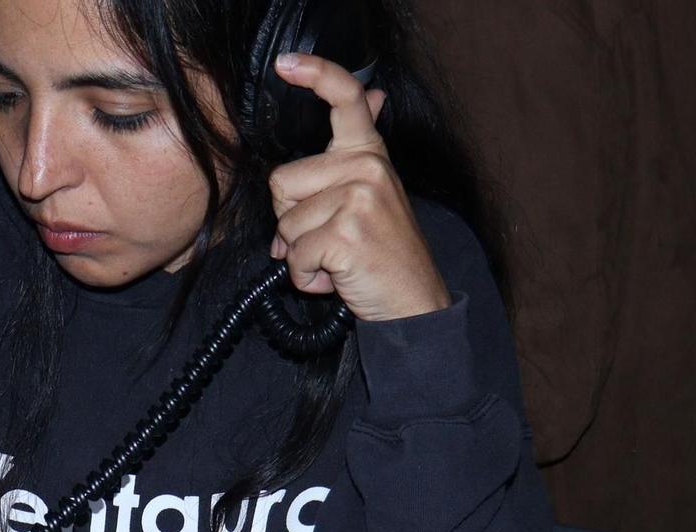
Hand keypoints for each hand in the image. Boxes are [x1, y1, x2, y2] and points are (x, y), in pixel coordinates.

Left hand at [268, 52, 451, 322]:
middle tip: (329, 238)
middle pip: (281, 181)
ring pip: (285, 223)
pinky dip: (306, 277)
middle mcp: (367, 167)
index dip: (315, 74)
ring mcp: (359, 198)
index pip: (344, 98)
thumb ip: (358, 149)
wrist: (414, 304)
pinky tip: (336, 278)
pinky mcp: (347, 233)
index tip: (285, 64)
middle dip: (291, 218)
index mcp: (369, 153)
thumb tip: (374, 95)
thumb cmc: (382, 253)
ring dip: (300, 254)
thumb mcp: (375, 192)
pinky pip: (295, 254)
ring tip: (337, 260)